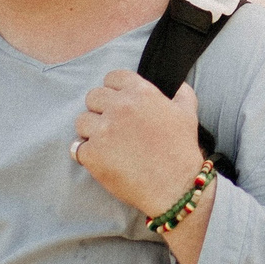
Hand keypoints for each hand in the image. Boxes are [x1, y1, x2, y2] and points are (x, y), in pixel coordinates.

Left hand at [73, 71, 205, 219]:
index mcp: (141, 93)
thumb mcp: (188, 113)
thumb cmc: (181, 150)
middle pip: (93, 97)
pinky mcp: (92, 153)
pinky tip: (101, 160)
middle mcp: (119, 107)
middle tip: (112, 126)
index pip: (113, 77)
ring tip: (106, 144)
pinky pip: (76, 148)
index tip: (118, 103)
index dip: (114, 90)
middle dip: (100, 110)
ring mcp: (103, 130)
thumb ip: (181, 93)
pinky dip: (86, 154)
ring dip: (90, 131)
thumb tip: (176, 85)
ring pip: (81, 121)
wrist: (175, 186)